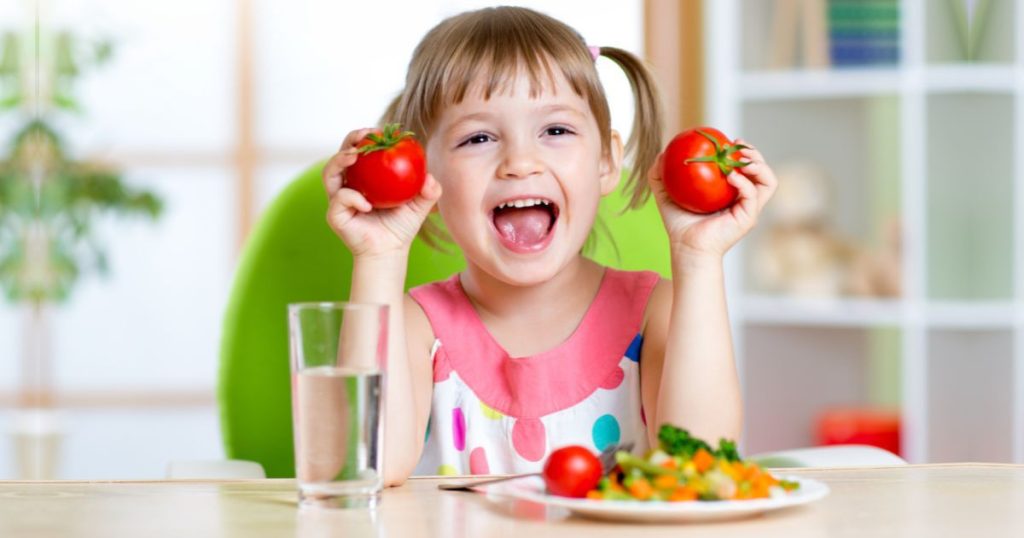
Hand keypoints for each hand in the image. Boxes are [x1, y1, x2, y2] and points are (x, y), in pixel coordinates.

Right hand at [322, 128, 441, 258]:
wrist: (390, 252)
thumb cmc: (401, 226)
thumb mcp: (420, 205)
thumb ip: (429, 190)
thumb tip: (430, 177)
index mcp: (364, 177)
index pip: (361, 149)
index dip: (366, 137)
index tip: (379, 130)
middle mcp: (347, 184)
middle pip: (341, 154)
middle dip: (350, 140)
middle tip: (363, 136)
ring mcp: (338, 199)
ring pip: (329, 172)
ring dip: (339, 160)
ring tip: (354, 156)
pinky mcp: (334, 215)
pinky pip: (339, 199)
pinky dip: (352, 198)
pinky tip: (367, 204)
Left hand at [648, 140, 776, 259]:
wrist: (685, 247)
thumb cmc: (679, 224)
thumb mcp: (666, 195)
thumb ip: (660, 176)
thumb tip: (660, 154)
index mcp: (731, 191)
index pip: (746, 166)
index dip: (743, 151)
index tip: (729, 141)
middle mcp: (744, 198)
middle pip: (762, 170)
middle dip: (755, 154)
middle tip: (738, 146)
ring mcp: (749, 209)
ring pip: (768, 181)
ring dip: (759, 165)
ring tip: (741, 159)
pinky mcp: (748, 218)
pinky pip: (753, 195)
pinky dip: (744, 182)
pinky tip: (729, 176)